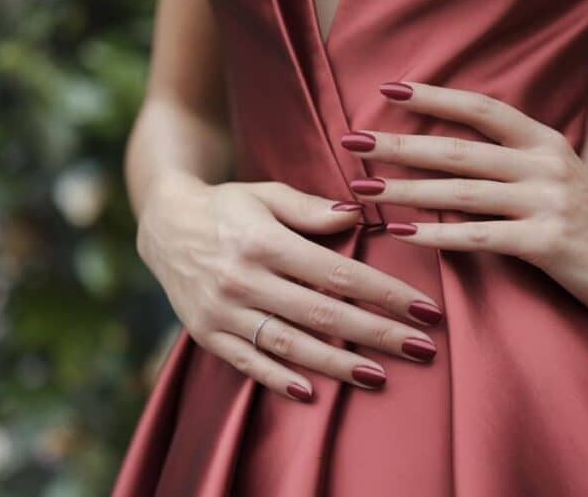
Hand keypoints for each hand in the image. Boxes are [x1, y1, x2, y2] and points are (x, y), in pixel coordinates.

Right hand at [136, 172, 442, 401]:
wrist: (163, 225)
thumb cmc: (227, 207)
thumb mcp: (266, 195)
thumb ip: (311, 209)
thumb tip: (358, 216)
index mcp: (265, 242)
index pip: (338, 273)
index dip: (385, 294)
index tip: (424, 310)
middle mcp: (244, 279)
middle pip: (322, 314)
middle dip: (377, 334)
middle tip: (422, 349)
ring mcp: (223, 311)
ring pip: (289, 345)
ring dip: (337, 364)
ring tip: (379, 377)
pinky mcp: (207, 334)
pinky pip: (247, 363)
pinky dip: (278, 380)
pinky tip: (312, 393)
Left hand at [341, 81, 587, 321]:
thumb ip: (587, 147)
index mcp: (547, 144)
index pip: (483, 110)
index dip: (436, 98)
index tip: (389, 90)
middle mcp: (543, 166)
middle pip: (457, 150)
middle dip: (400, 145)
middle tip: (352, 142)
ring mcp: (545, 203)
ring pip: (460, 193)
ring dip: (406, 191)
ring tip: (363, 191)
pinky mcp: (545, 243)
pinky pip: (479, 237)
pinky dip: (437, 236)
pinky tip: (402, 233)